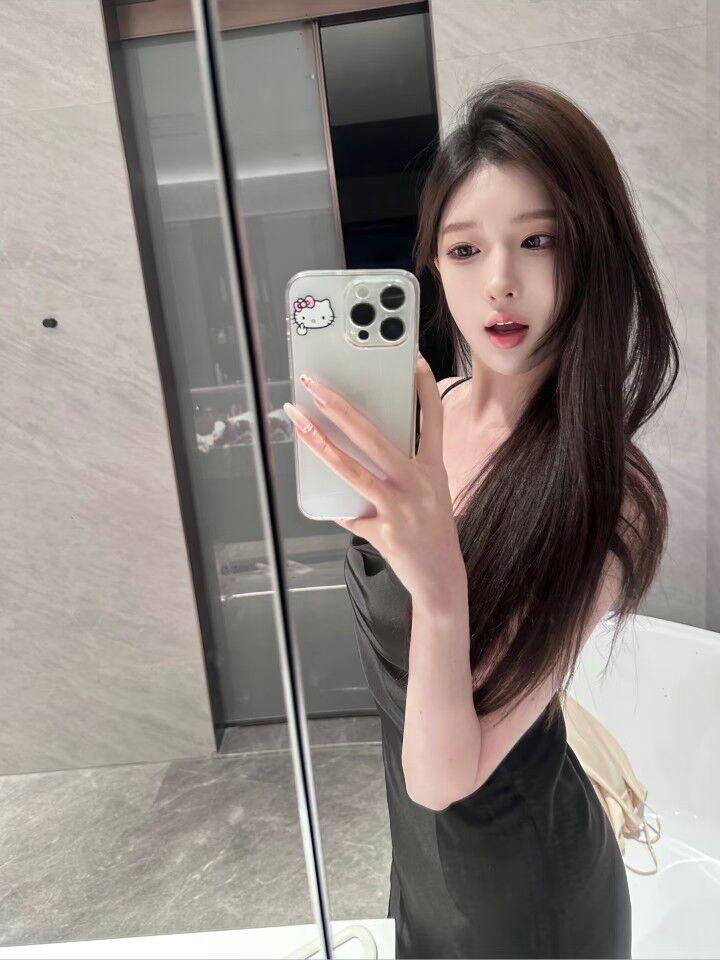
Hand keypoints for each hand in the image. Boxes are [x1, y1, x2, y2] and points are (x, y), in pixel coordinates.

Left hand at [283, 354, 466, 609]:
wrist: (441, 579)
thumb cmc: (430, 531)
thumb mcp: (428, 493)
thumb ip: (399, 471)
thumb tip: (356, 450)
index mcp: (433, 469)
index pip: (433, 418)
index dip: (424, 387)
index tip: (414, 359)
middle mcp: (419, 483)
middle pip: (374, 436)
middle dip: (340, 407)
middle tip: (314, 385)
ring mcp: (401, 507)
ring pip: (352, 469)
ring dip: (319, 443)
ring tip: (297, 422)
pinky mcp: (384, 531)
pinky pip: (349, 513)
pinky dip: (338, 509)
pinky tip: (328, 505)